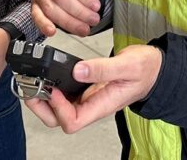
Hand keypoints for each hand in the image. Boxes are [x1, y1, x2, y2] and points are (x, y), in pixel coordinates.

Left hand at [24, 44, 161, 133]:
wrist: (154, 67)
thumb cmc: (145, 69)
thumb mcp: (127, 65)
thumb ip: (103, 69)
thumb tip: (78, 70)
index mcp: (102, 105)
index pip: (74, 121)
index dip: (59, 109)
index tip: (53, 89)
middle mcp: (93, 105)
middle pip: (60, 120)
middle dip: (42, 107)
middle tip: (32, 87)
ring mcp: (89, 99)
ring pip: (60, 110)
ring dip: (43, 99)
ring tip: (35, 81)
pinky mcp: (86, 89)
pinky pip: (65, 96)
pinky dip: (52, 88)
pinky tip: (48, 76)